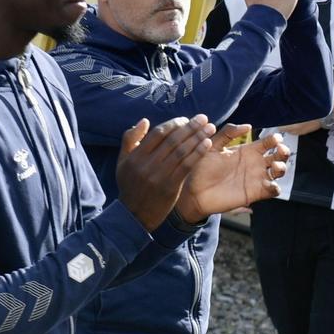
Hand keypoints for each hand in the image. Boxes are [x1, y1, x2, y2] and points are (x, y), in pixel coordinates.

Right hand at [116, 115, 215, 229]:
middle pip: (173, 140)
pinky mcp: (171, 187)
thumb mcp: (123, 162)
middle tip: (204, 118)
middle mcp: (148, 165)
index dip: (174, 124)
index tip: (186, 119)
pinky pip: (187, 166)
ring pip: (182, 152)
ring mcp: (160, 176)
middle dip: (190, 127)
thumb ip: (130, 139)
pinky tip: (208, 144)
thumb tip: (145, 121)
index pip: (158, 133)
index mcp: (136, 156)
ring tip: (210, 128)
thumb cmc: (129, 185)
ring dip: (198, 138)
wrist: (134, 215)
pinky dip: (198, 153)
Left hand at [176, 125, 291, 221]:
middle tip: (280, 150)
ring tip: (275, 166)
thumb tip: (248, 126)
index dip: (274, 139)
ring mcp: (257, 179)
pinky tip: (270, 184)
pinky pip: (273, 190)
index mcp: (247, 151)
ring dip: (282, 167)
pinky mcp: (256, 193)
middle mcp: (255, 164)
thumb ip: (227, 133)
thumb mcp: (212, 146)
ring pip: (279, 171)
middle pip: (278, 155)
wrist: (195, 191)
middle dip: (284, 151)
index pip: (267, 142)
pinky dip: (276, 187)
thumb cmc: (202, 168)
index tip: (275, 138)